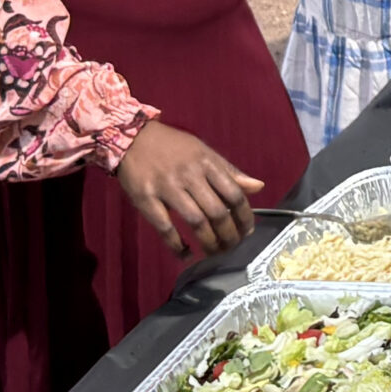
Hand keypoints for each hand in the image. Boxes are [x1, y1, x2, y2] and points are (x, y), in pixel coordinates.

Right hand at [115, 119, 261, 257]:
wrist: (132, 138)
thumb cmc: (173, 146)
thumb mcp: (204, 152)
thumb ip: (230, 172)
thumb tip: (259, 186)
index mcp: (207, 163)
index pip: (234, 194)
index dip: (244, 217)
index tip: (247, 231)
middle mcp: (190, 175)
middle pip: (217, 212)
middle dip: (228, 235)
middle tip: (231, 247)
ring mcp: (167, 187)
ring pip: (195, 221)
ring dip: (208, 242)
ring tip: (214, 253)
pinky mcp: (145, 199)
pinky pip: (165, 227)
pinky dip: (177, 245)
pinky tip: (186, 254)